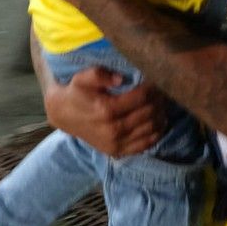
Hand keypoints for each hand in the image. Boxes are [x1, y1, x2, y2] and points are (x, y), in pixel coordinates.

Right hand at [43, 67, 165, 156]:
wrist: (63, 115)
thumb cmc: (76, 92)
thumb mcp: (82, 78)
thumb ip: (99, 74)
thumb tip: (120, 79)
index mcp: (106, 109)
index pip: (142, 97)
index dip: (153, 87)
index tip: (156, 79)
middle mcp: (112, 129)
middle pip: (149, 113)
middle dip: (159, 100)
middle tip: (162, 90)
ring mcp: (116, 143)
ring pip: (150, 129)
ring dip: (160, 115)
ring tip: (162, 103)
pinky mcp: (117, 151)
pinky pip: (145, 144)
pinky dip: (156, 133)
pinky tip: (159, 121)